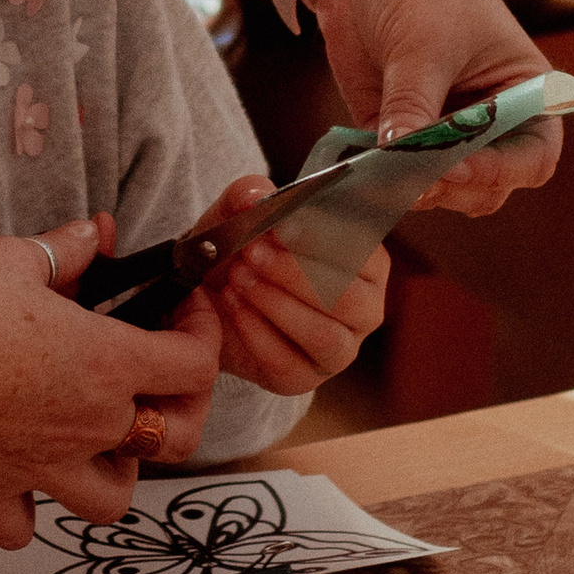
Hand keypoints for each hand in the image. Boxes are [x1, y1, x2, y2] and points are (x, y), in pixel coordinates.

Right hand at [0, 216, 214, 548]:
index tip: (186, 313)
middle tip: (163, 381)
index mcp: (107, 363)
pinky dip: (27, 515)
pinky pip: (22, 527)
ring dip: (119, 474)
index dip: (203, 334)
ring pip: (113, 499)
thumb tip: (94, 232)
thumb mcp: (16, 260)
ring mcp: (44, 465)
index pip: (195, 364)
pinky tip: (22, 486)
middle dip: (184, 410)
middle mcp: (89, 423)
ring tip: (102, 443)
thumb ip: (66, 250)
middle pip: (176, 438)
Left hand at [174, 177, 391, 389]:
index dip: (323, 239)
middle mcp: (364, 309)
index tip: (280, 225)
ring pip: (325, 335)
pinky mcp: (304, 378)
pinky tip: (233, 306)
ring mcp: (339, 350)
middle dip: (295, 274)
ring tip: (238, 279)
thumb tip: (256, 196)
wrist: (206, 298)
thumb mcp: (237, 214)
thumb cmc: (241, 251)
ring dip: (275, 303)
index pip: (365, 252)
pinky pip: (289, 363)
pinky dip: (256, 332)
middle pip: (350, 298)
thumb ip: (248, 194)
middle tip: (251, 252)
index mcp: (366, 263)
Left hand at [303, 0, 558, 209]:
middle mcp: (490, 119)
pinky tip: (360, 168)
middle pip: (486, 185)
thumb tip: (398, 160)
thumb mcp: (424, 45)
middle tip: (413, 176)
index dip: (500, 171)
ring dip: (413, 186)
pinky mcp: (397, 129)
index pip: (533, 157)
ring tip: (383, 168)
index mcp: (525, 93)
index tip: (454, 167)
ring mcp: (443, 128)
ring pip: (440, 187)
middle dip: (452, 187)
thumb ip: (413, 106)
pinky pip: (394, 170)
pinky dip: (379, 176)